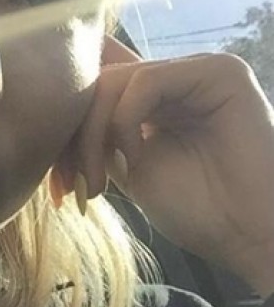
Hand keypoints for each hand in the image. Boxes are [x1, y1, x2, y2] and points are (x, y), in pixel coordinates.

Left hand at [63, 37, 273, 297]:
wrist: (250, 236)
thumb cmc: (199, 211)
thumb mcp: (128, 168)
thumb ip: (100, 135)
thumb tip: (56, 110)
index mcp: (158, 98)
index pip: (97, 85)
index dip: (67, 127)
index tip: (57, 185)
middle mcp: (178, 77)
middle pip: (98, 84)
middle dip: (73, 138)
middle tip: (69, 190)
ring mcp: (199, 70)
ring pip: (115, 81)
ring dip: (93, 136)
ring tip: (97, 186)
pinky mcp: (219, 72)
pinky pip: (147, 80)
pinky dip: (125, 121)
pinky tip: (134, 160)